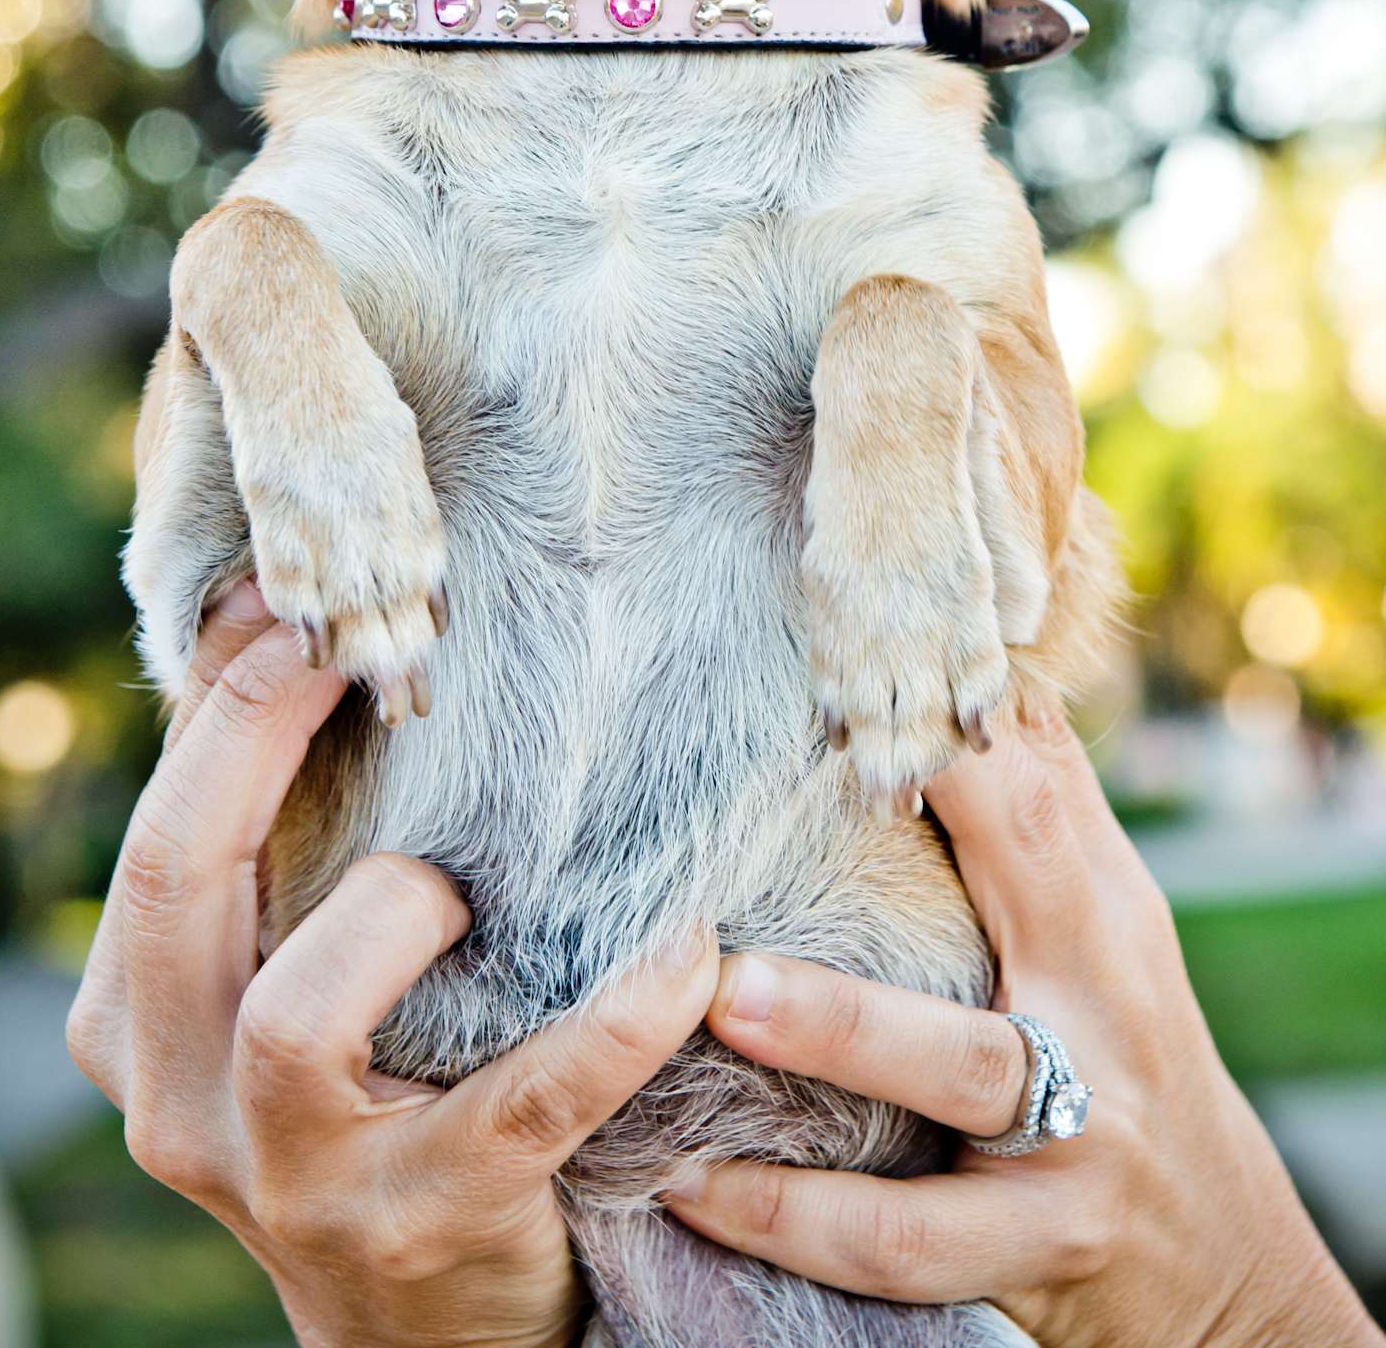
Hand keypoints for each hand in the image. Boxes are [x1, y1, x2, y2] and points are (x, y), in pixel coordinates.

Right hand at [68, 582, 717, 1347]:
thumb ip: (271, 850)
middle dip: (254, 735)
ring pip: (293, 1017)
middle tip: (348, 636)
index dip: (218, 699)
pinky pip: (527, 1101)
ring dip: (392, 909)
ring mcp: (293, 1178)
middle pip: (178, 883)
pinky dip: (615, 1018)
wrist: (414, 1340)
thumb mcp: (273, 987)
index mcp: (139, 1024)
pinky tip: (685, 950)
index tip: (292, 593)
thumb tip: (291, 628)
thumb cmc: (362, 1104)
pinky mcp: (425, 1225)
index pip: (155, 835)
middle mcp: (182, 1100)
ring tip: (461, 881)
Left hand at [669, 708, 1380, 1347]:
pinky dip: (792, 1219)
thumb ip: (1031, 815)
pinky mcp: (1041, 1249)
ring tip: (721, 1001)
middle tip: (765, 782)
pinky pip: (905, 1239)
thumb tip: (955, 664)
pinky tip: (693, 1185)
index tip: (829, 650)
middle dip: (907, 793)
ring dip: (838, 1027)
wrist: (1224, 1267)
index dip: (937, 706)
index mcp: (1098, 907)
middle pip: (1024, 869)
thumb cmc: (1126, 1055)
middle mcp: (1100, 1000)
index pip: (1027, 773)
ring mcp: (1079, 1129)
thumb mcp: (1103, 935)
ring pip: (965, 1065)